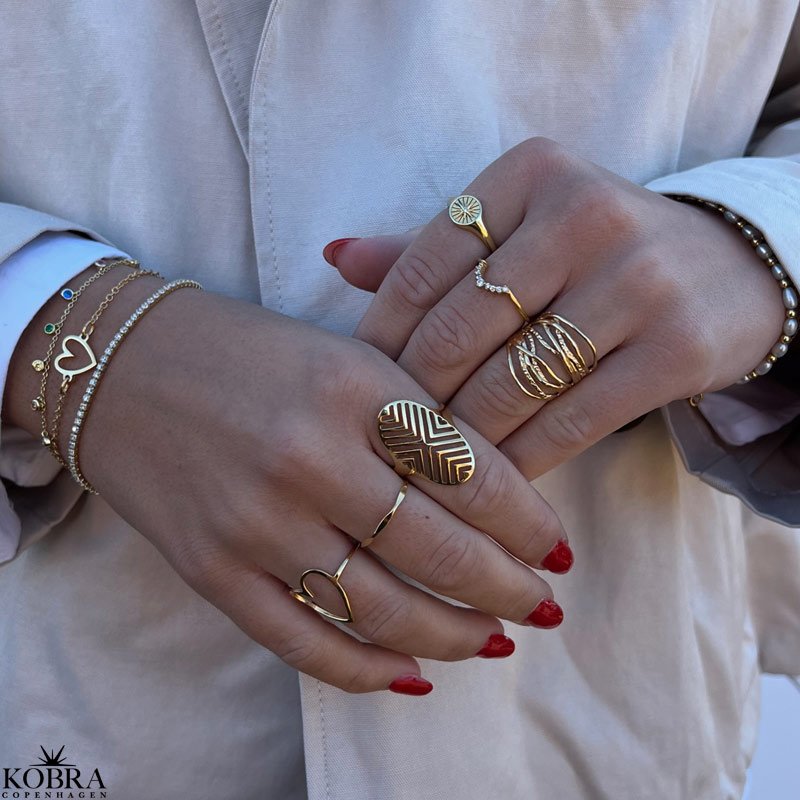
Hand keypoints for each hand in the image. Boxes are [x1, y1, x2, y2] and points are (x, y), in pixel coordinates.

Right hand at [6, 273, 569, 693]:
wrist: (120, 365)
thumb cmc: (244, 352)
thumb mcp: (341, 354)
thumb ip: (411, 413)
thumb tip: (491, 493)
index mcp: (352, 384)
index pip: (469, 471)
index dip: (527, 523)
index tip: (557, 550)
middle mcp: (308, 456)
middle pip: (438, 550)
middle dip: (508, 589)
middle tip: (545, 605)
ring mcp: (255, 521)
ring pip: (380, 608)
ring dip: (452, 635)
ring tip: (494, 641)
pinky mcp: (212, 570)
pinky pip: (304, 643)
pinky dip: (366, 670)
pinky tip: (411, 673)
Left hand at [329, 137, 784, 476]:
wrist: (727, 268)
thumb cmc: (595, 252)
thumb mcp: (519, 227)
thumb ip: (429, 249)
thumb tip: (334, 258)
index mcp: (531, 173)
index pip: (423, 266)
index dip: (380, 337)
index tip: (356, 386)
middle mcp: (586, 213)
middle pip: (461, 328)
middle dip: (413, 397)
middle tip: (382, 441)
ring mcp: (637, 280)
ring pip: (512, 383)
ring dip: (462, 439)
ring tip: (427, 470)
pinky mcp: (676, 347)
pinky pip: (571, 421)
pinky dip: (523, 459)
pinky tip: (493, 482)